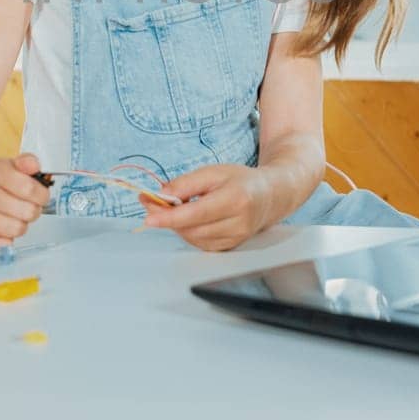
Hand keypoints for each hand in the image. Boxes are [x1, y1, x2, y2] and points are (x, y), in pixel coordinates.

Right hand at [0, 153, 49, 248]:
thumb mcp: (12, 164)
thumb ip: (27, 162)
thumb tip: (34, 165)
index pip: (29, 188)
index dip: (42, 195)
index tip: (40, 195)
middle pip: (27, 212)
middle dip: (33, 211)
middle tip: (27, 207)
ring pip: (15, 229)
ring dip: (21, 226)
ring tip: (15, 217)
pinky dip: (3, 241)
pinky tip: (2, 231)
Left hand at [139, 164, 272, 251]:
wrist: (269, 196)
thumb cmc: (240, 181)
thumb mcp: (213, 172)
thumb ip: (186, 183)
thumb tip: (161, 195)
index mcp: (236, 199)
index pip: (197, 213)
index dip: (170, 217)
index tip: (149, 217)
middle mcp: (239, 223)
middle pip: (193, 228)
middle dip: (167, 218)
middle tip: (150, 203)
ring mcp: (236, 238)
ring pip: (194, 238)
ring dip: (176, 225)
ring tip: (170, 208)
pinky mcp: (231, 247)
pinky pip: (201, 244)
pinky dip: (189, 232)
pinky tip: (187, 219)